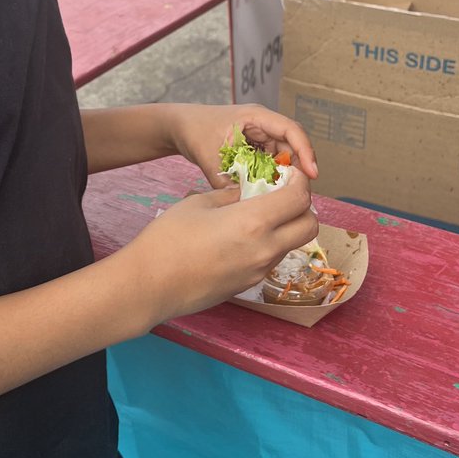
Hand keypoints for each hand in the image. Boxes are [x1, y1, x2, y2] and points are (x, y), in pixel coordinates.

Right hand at [125, 166, 316, 322]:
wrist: (149, 285)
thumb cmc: (168, 239)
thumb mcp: (199, 203)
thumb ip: (230, 196)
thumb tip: (248, 193)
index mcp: (254, 221)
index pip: (299, 198)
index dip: (300, 181)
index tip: (289, 172)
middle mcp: (265, 249)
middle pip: (309, 226)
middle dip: (302, 206)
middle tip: (281, 193)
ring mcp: (259, 271)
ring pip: (292, 244)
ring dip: (286, 226)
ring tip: (258, 214)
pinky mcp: (249, 285)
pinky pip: (272, 259)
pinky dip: (269, 243)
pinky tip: (242, 236)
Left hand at [162, 102, 317, 187]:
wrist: (179, 127)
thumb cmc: (194, 131)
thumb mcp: (210, 157)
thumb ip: (227, 180)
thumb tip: (246, 203)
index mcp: (256, 117)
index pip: (290, 130)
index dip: (305, 151)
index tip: (312, 174)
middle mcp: (262, 124)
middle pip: (291, 145)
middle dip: (296, 169)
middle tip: (298, 193)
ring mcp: (259, 136)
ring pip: (281, 157)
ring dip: (282, 175)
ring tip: (281, 196)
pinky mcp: (253, 148)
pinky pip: (269, 163)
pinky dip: (270, 177)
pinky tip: (266, 192)